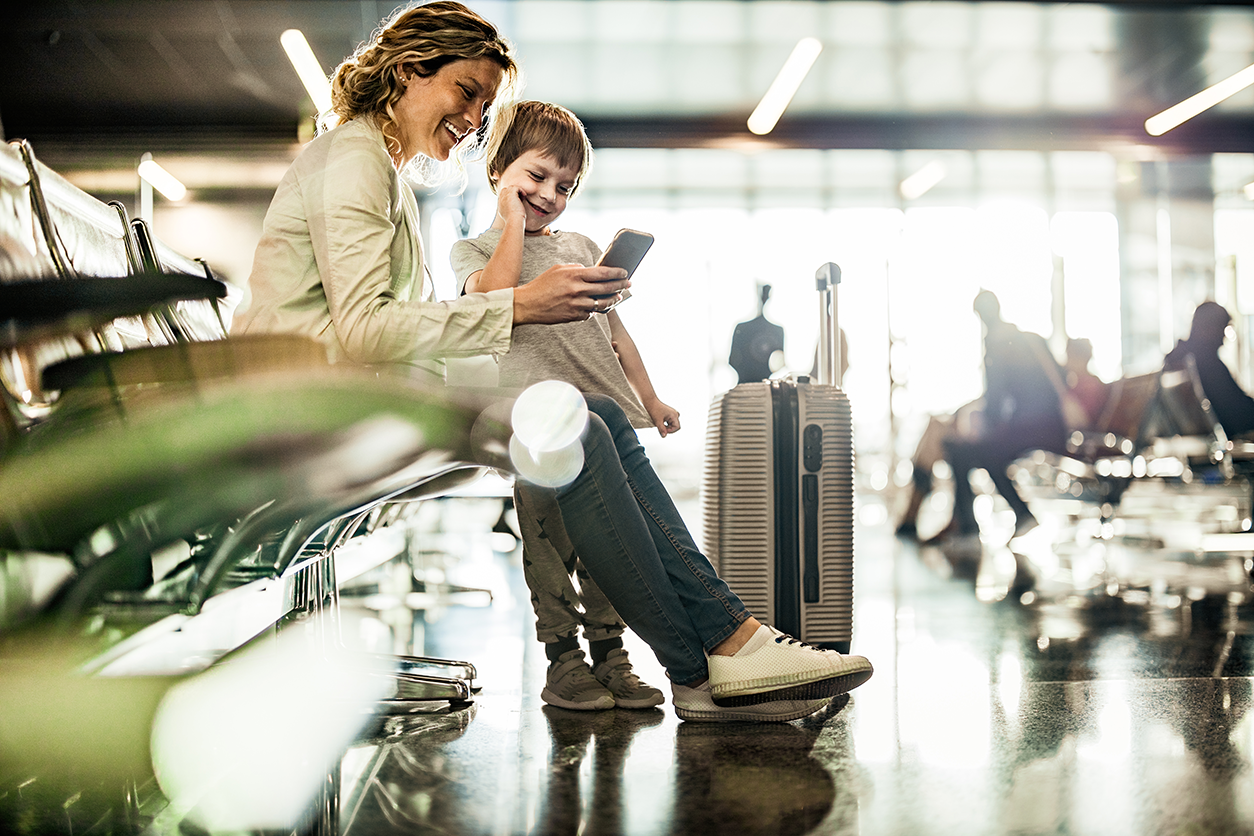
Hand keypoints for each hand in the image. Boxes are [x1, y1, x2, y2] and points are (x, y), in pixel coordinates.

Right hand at [495, 184, 526, 227]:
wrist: (513, 220)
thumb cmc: (513, 221)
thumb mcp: (509, 216)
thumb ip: (508, 211)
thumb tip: (513, 209)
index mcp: (500, 204)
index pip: (504, 196)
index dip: (511, 197)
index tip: (517, 202)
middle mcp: (501, 199)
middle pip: (506, 190)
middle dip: (513, 193)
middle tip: (520, 199)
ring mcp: (505, 195)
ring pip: (511, 188)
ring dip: (518, 192)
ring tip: (522, 198)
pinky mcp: (511, 193)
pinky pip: (516, 187)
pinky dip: (521, 191)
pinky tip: (524, 197)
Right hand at [513, 263, 629, 324]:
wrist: (527, 304)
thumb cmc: (541, 285)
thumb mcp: (558, 269)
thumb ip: (576, 268)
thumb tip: (590, 270)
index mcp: (574, 275)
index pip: (602, 273)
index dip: (616, 273)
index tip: (625, 272)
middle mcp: (577, 290)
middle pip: (606, 288)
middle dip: (621, 286)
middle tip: (628, 284)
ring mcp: (576, 305)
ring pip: (602, 304)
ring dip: (613, 300)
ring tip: (618, 297)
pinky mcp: (574, 316)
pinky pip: (590, 314)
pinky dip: (595, 310)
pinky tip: (598, 306)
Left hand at [648, 400, 680, 436]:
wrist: (650, 402)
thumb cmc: (654, 409)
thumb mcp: (657, 421)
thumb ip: (661, 429)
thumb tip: (664, 436)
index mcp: (674, 415)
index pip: (677, 427)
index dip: (670, 430)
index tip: (663, 430)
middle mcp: (675, 414)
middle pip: (675, 426)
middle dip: (668, 428)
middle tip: (661, 427)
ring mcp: (672, 413)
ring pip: (672, 424)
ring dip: (667, 426)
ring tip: (660, 424)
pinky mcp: (669, 413)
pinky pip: (670, 421)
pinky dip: (666, 423)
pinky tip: (660, 422)